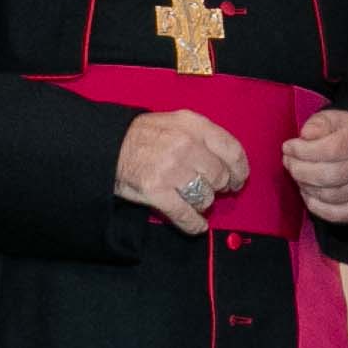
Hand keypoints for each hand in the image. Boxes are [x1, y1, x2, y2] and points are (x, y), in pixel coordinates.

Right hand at [117, 108, 251, 235]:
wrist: (108, 145)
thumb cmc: (144, 135)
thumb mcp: (176, 121)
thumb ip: (203, 136)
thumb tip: (229, 162)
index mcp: (193, 125)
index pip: (232, 150)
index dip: (239, 170)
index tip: (238, 179)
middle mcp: (185, 146)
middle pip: (219, 177)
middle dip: (218, 187)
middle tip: (212, 189)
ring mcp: (171, 170)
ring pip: (205, 197)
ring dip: (202, 203)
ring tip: (194, 199)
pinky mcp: (157, 192)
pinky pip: (186, 215)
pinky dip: (194, 224)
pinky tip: (196, 225)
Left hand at [284, 107, 347, 223]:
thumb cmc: (347, 135)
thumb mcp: (334, 119)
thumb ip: (319, 123)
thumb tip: (306, 135)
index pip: (334, 148)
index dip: (305, 150)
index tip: (288, 147)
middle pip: (330, 175)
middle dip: (300, 170)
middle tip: (288, 162)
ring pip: (330, 195)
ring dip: (305, 185)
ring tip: (297, 174)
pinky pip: (334, 214)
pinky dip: (314, 204)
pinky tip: (307, 191)